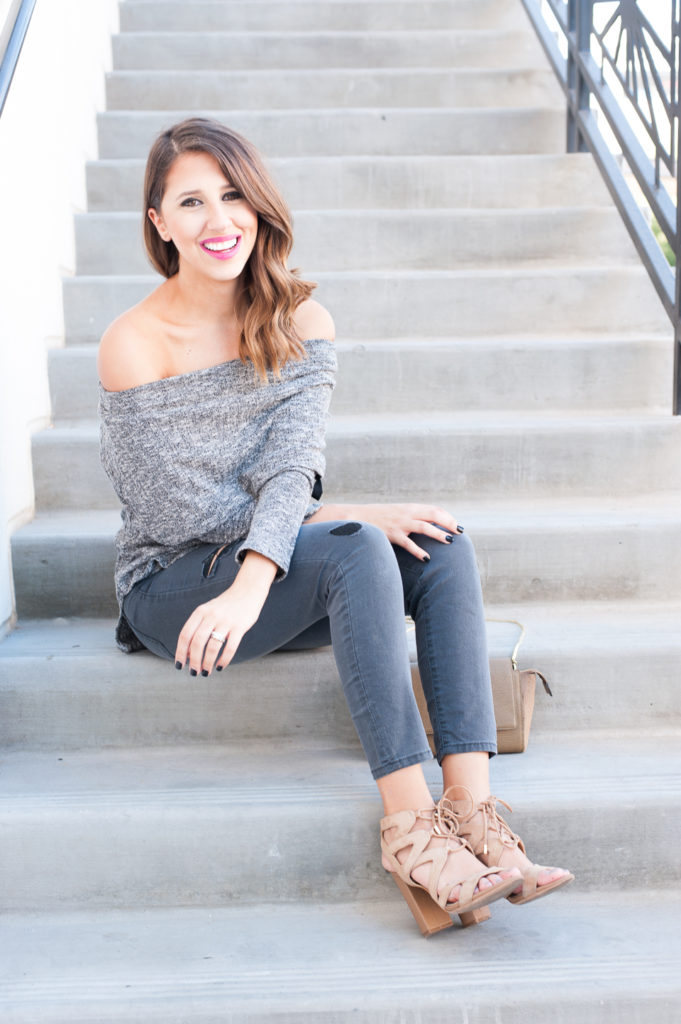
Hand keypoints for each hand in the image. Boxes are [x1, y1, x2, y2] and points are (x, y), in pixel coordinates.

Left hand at [174, 551, 276, 674]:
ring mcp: (226, 621)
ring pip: (212, 647)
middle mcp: (211, 616)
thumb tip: (189, 653)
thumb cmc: (226, 605)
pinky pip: (230, 647)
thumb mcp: (208, 611)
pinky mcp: (240, 627)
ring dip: (207, 663)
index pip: (185, 634)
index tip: (180, 665)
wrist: (248, 590)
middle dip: (194, 661)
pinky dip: (224, 660)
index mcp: (200, 612)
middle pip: (197, 642)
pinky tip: (220, 666)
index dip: (180, 652)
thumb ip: (198, 628)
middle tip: (194, 672)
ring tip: (206, 672)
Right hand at [343, 503, 461, 560]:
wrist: (355, 517)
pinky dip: (418, 551)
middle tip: (460, 532)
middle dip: (448, 523)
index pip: (433, 509)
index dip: (447, 517)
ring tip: (450, 542)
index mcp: (409, 508)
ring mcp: (399, 523)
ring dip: (438, 534)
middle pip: (433, 515)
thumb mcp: (395, 514)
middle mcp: (406, 513)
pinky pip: (408, 543)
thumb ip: (409, 518)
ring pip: (424, 526)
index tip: (456, 525)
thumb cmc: (377, 518)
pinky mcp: (391, 534)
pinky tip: (426, 558)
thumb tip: (425, 526)